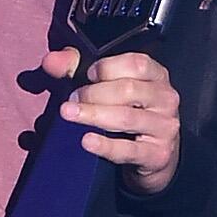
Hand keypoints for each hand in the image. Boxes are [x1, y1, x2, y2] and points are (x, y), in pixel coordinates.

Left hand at [48, 45, 180, 193]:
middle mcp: (165, 99)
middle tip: (71, 101)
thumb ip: (77, 68)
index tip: (86, 75)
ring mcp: (165, 127)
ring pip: (126, 118)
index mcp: (157, 76)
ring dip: (93, 115)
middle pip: (128, 90)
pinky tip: (87, 141)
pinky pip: (128, 149)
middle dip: (94, 94)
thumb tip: (51, 61)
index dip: (107, 67)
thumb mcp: (108, 87)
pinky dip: (105, 145)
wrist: (153, 155)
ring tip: (69, 114)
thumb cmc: (128, 112)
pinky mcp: (158, 154)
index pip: (136, 64)